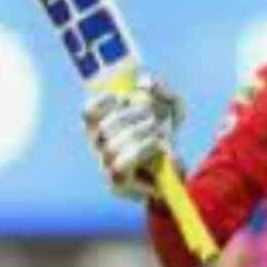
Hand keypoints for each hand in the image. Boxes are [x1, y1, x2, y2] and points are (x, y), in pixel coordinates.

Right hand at [83, 73, 183, 199]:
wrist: (176, 173)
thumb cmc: (166, 138)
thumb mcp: (171, 110)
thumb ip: (162, 92)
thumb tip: (145, 82)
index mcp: (106, 126)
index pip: (89, 113)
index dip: (102, 102)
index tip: (122, 98)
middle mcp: (101, 147)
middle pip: (105, 128)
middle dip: (132, 118)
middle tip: (152, 118)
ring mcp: (106, 167)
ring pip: (112, 146)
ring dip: (140, 136)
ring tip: (159, 136)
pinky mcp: (116, 185)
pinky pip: (120, 165)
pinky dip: (142, 152)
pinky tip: (158, 149)